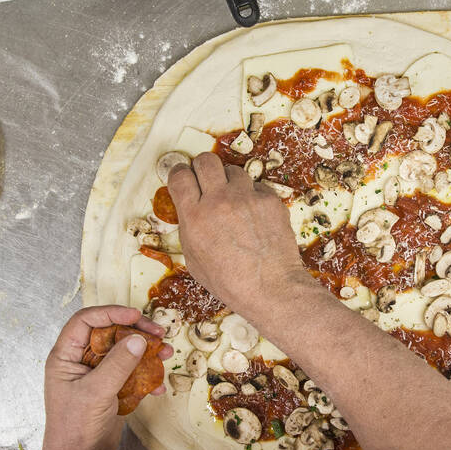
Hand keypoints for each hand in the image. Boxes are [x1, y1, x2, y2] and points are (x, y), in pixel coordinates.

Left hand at [40, 305, 172, 449]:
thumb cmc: (75, 427)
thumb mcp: (96, 391)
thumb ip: (118, 363)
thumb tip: (138, 339)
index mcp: (65, 355)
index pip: (86, 320)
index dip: (111, 313)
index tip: (135, 315)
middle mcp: (80, 361)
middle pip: (109, 333)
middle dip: (135, 332)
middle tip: (158, 333)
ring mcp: (97, 375)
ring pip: (123, 352)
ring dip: (146, 352)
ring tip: (167, 353)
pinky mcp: (111, 389)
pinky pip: (131, 373)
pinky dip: (146, 377)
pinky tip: (158, 386)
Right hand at [167, 152, 309, 315]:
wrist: (271, 288)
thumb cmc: (230, 281)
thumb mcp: (194, 258)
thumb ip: (189, 226)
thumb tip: (188, 206)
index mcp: (195, 217)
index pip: (180, 175)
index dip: (180, 173)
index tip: (183, 176)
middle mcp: (219, 201)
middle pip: (205, 160)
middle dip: (203, 167)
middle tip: (206, 179)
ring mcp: (246, 198)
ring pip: (233, 170)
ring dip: (230, 182)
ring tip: (233, 202)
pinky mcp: (269, 199)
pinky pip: (256, 186)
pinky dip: (253, 197)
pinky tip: (253, 216)